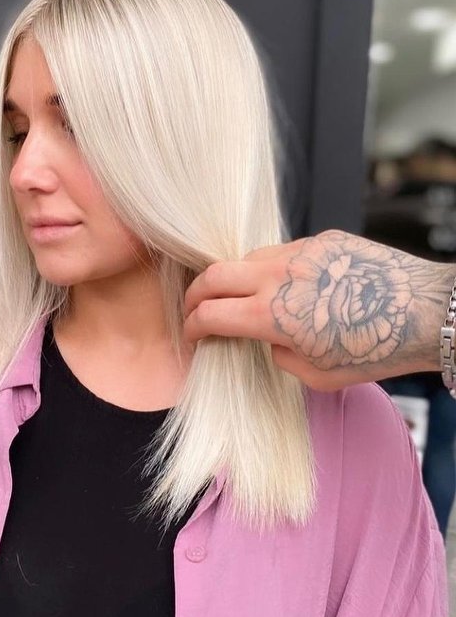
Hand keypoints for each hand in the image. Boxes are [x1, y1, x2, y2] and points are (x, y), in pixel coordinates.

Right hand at [183, 229, 453, 390]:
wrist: (425, 310)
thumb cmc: (376, 349)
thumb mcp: (318, 376)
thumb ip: (281, 358)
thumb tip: (270, 341)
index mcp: (272, 316)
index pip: (210, 314)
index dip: (192, 326)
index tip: (192, 334)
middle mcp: (278, 278)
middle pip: (213, 276)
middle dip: (195, 295)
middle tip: (195, 309)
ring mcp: (300, 253)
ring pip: (248, 258)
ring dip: (236, 279)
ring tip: (243, 297)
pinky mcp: (323, 240)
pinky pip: (284, 251)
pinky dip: (274, 269)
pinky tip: (290, 285)